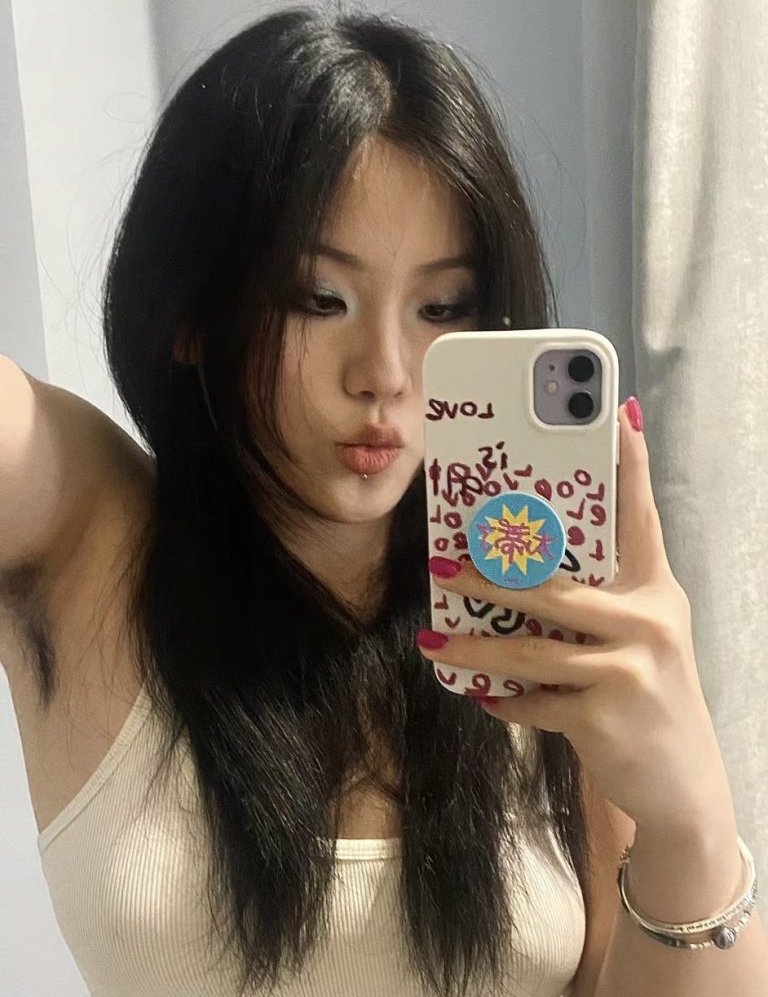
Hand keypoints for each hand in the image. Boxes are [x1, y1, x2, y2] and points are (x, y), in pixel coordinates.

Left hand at [418, 400, 734, 835]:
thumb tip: (520, 569)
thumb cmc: (648, 693)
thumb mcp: (638, 636)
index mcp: (656, 589)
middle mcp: (650, 620)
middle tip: (444, 562)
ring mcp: (631, 670)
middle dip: (494, 575)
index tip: (617, 413)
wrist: (683, 783)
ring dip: (478, 646)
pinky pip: (536, 702)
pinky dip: (504, 700)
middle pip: (557, 588)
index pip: (641, 516)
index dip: (630, 463)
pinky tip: (481, 694)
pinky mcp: (607, 718)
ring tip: (436, 640)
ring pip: (535, 650)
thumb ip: (596, 600)